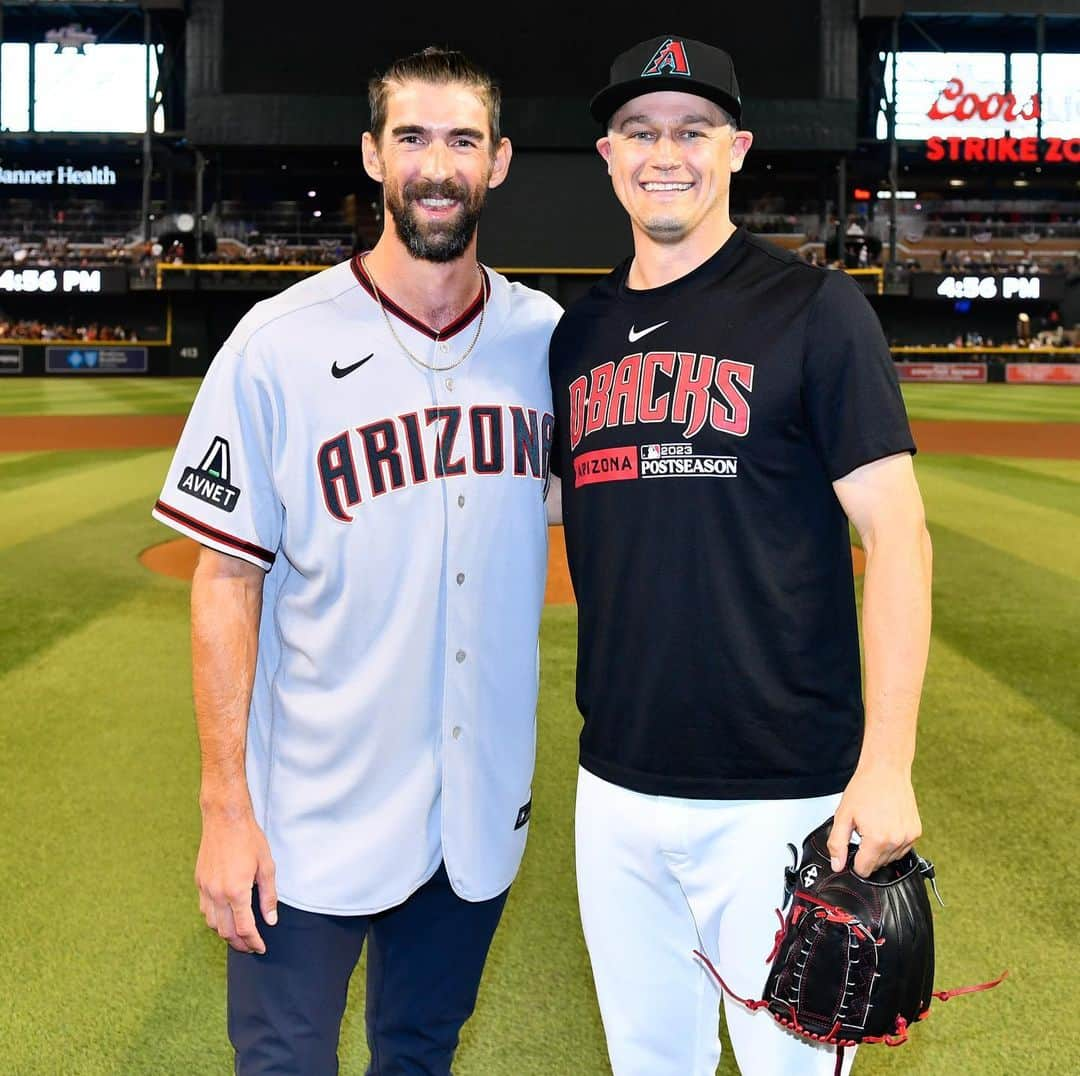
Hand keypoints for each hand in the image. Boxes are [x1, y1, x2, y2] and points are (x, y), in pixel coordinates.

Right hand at [195, 803, 277, 953]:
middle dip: (240, 944)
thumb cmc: (249, 839)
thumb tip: (270, 920)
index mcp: (236, 891)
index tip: (261, 947)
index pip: (244, 929)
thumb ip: (268, 896)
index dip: (254, 942)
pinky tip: (225, 918)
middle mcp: (217, 894)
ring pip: (212, 924)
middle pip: (226, 932)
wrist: (225, 819)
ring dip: (226, 934)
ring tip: (239, 936)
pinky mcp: (199, 882)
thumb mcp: (267, 866)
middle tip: (251, 947)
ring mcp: (206, 889)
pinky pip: (205, 910)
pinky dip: (215, 920)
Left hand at [828, 765, 921, 878]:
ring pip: (890, 858)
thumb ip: (837, 843)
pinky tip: (885, 826)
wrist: (885, 771)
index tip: (851, 851)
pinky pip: (902, 849)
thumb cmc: (865, 788)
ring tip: (874, 826)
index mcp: (877, 839)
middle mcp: (896, 841)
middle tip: (862, 831)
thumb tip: (837, 865)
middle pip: (877, 865)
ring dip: (880, 849)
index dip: (854, 862)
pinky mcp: (915, 832)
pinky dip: (892, 843)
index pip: (864, 869)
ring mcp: (908, 837)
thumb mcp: (843, 815)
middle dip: (866, 853)